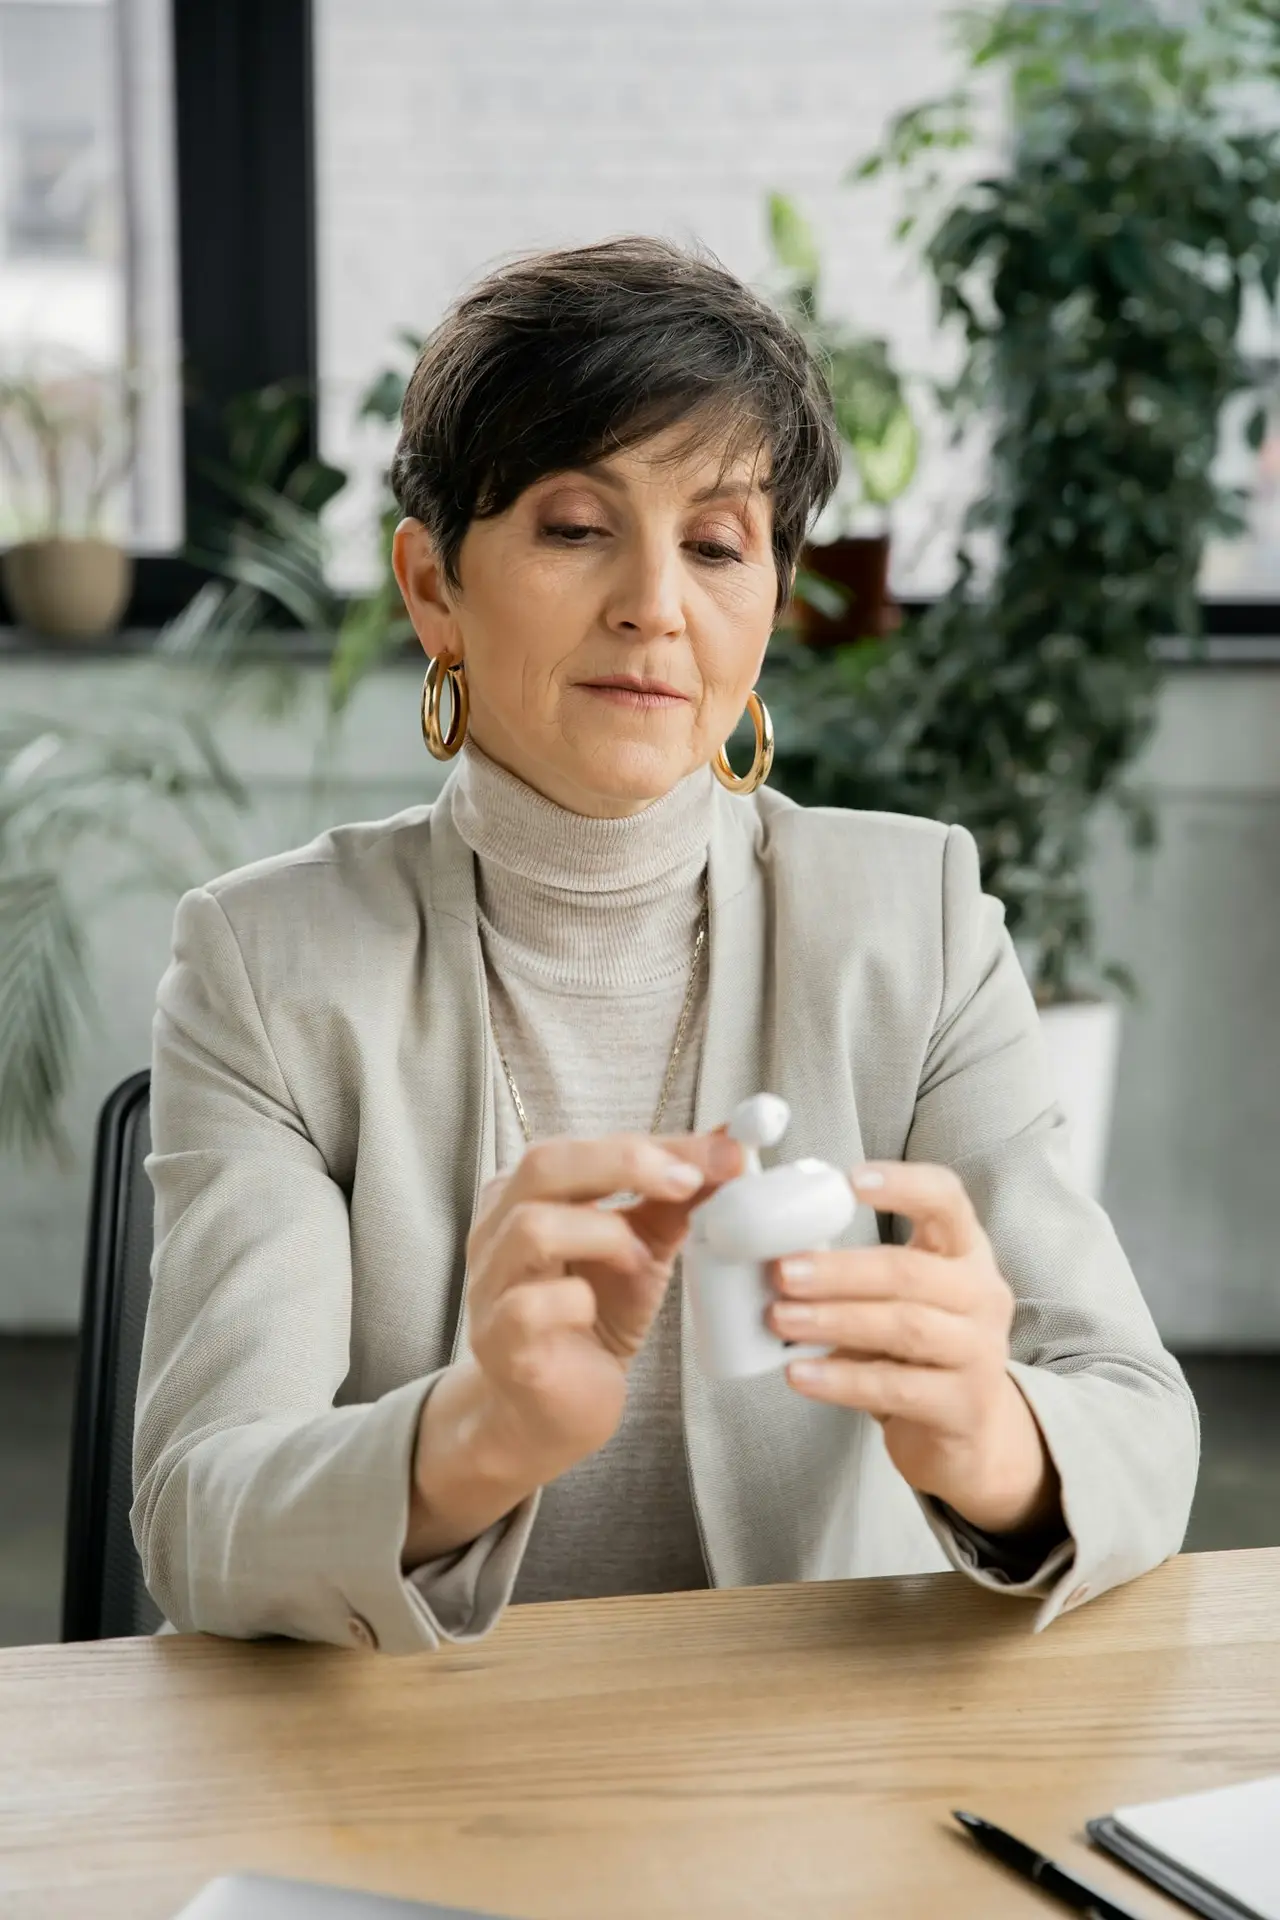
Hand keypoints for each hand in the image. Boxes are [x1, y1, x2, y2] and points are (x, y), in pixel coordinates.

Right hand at [405, 1129, 740, 1565]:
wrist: (553, 1410)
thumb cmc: (592, 1318)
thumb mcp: (640, 1247)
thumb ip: (674, 1200)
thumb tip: (731, 1150)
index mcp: (525, 1193)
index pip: (586, 1145)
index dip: (656, 1144)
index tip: (725, 1152)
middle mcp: (496, 1229)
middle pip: (543, 1165)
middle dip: (623, 1164)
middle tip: (687, 1182)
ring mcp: (491, 1285)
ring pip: (532, 1228)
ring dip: (602, 1234)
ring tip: (637, 1260)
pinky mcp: (500, 1341)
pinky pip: (530, 1305)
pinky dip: (574, 1300)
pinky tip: (594, 1313)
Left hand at [767, 1162, 1059, 1538]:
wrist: (967, 1430)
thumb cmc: (916, 1347)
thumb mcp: (899, 1297)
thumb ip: (854, 1271)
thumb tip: (765, 1252)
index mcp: (965, 1251)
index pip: (946, 1200)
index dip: (902, 1184)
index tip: (849, 1180)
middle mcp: (983, 1295)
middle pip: (910, 1272)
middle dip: (839, 1271)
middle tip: (781, 1272)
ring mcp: (981, 1352)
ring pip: (905, 1327)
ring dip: (834, 1321)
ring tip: (780, 1320)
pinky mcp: (965, 1406)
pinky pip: (897, 1387)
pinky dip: (842, 1379)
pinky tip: (799, 1374)